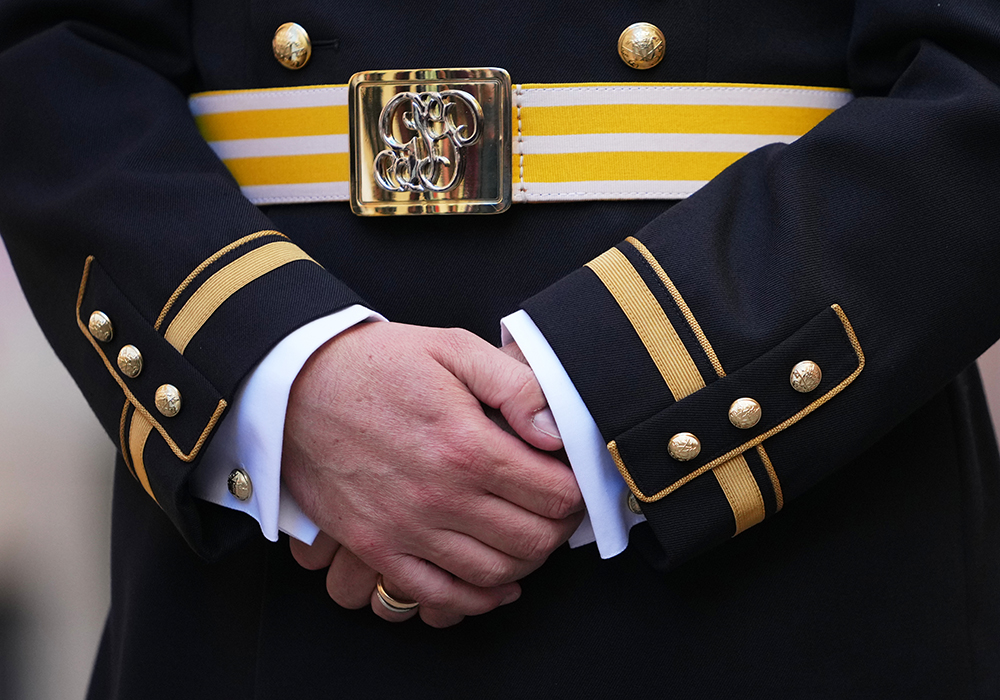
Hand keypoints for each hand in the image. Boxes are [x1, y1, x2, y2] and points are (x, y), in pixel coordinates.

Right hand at [282, 323, 582, 626]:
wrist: (296, 386)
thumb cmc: (377, 364)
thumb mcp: (452, 348)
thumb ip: (515, 385)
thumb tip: (556, 429)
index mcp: (467, 445)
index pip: (555, 494)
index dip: (577, 491)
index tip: (574, 481)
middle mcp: (441, 495)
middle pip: (533, 540)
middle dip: (559, 529)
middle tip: (560, 511)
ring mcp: (407, 529)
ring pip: (494, 573)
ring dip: (527, 562)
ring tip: (531, 537)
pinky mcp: (377, 547)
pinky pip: (439, 595)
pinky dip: (477, 599)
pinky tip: (496, 584)